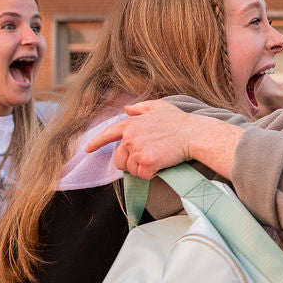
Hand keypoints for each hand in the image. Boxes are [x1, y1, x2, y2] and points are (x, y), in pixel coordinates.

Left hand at [85, 101, 242, 180]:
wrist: (194, 134)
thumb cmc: (179, 121)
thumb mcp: (159, 107)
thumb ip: (140, 108)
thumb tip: (126, 109)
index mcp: (130, 124)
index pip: (108, 134)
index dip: (96, 143)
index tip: (88, 149)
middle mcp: (130, 137)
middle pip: (119, 160)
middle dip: (130, 162)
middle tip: (148, 157)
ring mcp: (137, 149)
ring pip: (131, 169)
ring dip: (142, 168)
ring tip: (158, 157)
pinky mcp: (146, 162)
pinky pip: (142, 175)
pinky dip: (152, 173)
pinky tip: (162, 164)